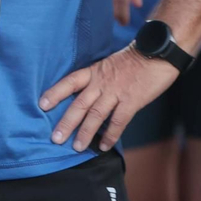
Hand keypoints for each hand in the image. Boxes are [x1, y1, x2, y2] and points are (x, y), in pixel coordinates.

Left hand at [40, 46, 179, 151]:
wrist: (158, 53)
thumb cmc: (134, 60)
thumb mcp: (109, 65)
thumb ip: (98, 79)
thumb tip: (89, 95)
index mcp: (94, 72)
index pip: (69, 82)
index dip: (55, 93)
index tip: (42, 105)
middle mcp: (101, 82)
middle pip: (79, 104)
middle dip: (66, 123)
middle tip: (55, 139)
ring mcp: (116, 92)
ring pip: (95, 115)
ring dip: (85, 133)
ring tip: (77, 147)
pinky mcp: (132, 101)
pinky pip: (118, 121)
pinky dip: (110, 135)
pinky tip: (104, 146)